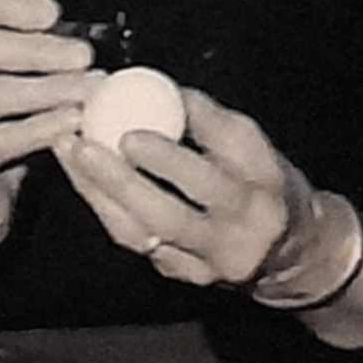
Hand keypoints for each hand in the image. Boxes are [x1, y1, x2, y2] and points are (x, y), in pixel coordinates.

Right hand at [0, 0, 93, 252]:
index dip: (8, 2)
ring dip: (52, 88)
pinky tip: (75, 122)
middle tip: (85, 56)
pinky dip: (45, 127)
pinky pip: (3, 139)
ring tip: (92, 88)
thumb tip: (81, 38)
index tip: (53, 14)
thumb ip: (22, 59)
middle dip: (38, 49)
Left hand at [54, 84, 319, 291]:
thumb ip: (210, 124)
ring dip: (100, 191)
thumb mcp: (253, 150)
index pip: (219, 166)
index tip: (131, 125)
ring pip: (145, 231)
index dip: (173, 144)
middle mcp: (241, 232)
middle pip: (175, 212)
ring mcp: (210, 262)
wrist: (291, 252)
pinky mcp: (185, 274)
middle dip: (126, 180)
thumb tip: (162, 88)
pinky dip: (104, 206)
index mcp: (265, 186)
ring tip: (70, 151)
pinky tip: (80, 177)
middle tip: (86, 145)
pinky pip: (136, 240)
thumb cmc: (263, 187)